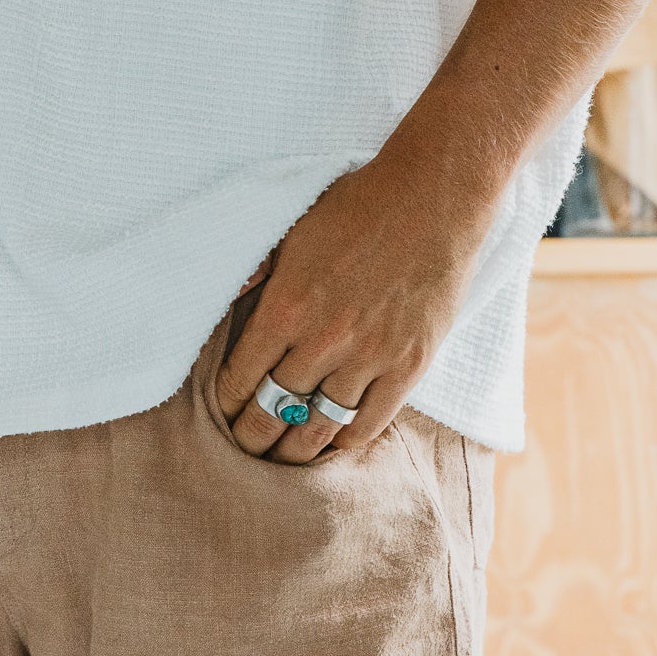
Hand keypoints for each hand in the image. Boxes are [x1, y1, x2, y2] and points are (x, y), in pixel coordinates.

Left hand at [213, 142, 493, 462]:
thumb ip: (257, 272)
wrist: (432, 197)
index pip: (242, 375)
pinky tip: (330, 443)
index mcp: (286, 305)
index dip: (228, 403)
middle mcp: (324, 338)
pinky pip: (369, 422)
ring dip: (295, 448)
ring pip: (319, 425)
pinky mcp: (409, 364)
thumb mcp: (290, 229)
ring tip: (282, 458)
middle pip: (275, 409)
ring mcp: (369, 355)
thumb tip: (227, 303)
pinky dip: (344, 438)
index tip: (224, 413)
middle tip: (244, 448)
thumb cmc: (357, 206)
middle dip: (252, 437)